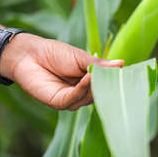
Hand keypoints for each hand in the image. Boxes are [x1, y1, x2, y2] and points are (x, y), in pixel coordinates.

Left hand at [0, 33, 123, 110]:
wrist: (29, 54)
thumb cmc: (54, 53)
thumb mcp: (81, 58)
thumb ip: (99, 65)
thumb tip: (122, 64)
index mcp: (90, 82)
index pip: (108, 85)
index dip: (117, 82)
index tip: (128, 75)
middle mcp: (83, 93)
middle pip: (101, 94)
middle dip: (107, 85)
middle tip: (116, 76)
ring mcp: (72, 99)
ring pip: (89, 98)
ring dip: (94, 86)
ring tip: (97, 73)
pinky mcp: (59, 103)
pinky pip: (74, 99)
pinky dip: (82, 89)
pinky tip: (87, 78)